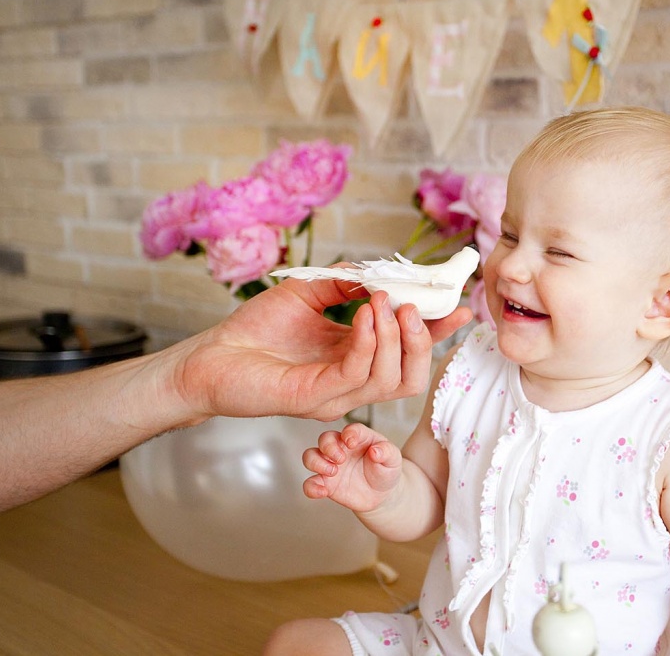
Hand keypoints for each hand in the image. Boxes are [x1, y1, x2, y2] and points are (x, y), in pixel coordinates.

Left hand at [170, 277, 472, 422]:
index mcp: (356, 358)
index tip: (459, 305)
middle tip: (414, 304)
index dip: (438, 332)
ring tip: (383, 303)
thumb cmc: (255, 329)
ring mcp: (336, 396)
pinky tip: (363, 315)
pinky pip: (358, 376)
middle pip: (411, 378)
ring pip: (391, 380)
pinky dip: (369, 342)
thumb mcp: (309, 292)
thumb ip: (345, 282)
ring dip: (396, 338)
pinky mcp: (315, 399)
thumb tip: (380, 271)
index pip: (408, 352)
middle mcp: (352, 383)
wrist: (210, 355)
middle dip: (424, 340)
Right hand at [302, 423, 401, 511]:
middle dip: (328, 447)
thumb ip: (387, 452)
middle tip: (341, 460)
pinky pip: (309, 484)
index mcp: (359, 438)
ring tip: (333, 472)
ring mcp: (331, 466)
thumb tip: (375, 451)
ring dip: (316, 462)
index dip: (349, 434)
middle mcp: (341, 449)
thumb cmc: (386, 470)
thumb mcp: (393, 459)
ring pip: (310, 456)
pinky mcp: (326, 484)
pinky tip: (322, 491)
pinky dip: (311, 487)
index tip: (351, 443)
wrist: (382, 494)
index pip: (351, 430)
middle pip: (325, 439)